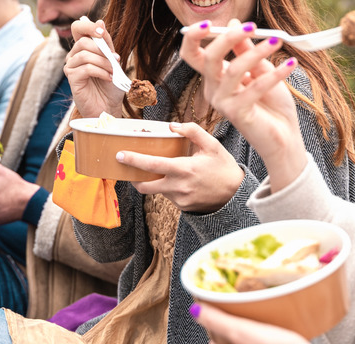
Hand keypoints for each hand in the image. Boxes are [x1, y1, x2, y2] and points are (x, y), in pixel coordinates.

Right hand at [65, 17, 125, 117]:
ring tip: (113, 72)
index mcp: (83, 48)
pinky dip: (101, 72)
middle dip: (102, 50)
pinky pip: (86, 68)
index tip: (102, 32)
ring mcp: (71, 67)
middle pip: (82, 41)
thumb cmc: (110, 86)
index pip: (78, 28)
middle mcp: (74, 55)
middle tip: (116, 60)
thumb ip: (107, 43)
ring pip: (85, 55)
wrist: (109, 106)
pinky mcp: (72, 78)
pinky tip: (109, 78)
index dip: (88, 26)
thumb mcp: (112, 61)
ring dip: (104, 63)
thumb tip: (100, 20)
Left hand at [116, 122, 243, 212]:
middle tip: (129, 168)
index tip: (120, 155)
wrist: (235, 195)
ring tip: (157, 171)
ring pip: (156, 191)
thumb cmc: (223, 167)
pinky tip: (177, 181)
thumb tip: (172, 126)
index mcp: (184, 169)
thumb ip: (192, 131)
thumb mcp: (212, 145)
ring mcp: (179, 199)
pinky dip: (167, 187)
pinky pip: (167, 196)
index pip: (151, 165)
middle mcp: (178, 186)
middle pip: (144, 185)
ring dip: (152, 181)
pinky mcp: (182, 207)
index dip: (133, 160)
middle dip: (133, 177)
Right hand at [180, 20, 307, 192]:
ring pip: (233, 69)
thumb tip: (235, 24)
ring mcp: (223, 104)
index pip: (193, 54)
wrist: (285, 137)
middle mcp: (214, 91)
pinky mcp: (237, 114)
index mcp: (215, 78)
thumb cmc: (272, 106)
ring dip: (257, 52)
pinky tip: (290, 65)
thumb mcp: (261, 70)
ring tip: (278, 43)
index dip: (194, 36)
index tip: (209, 22)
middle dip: (228, 38)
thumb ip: (247, 50)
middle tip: (251, 27)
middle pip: (209, 58)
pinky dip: (275, 73)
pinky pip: (255, 87)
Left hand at [193, 303, 339, 343]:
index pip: (213, 343)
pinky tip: (280, 343)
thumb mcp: (246, 332)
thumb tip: (195, 310)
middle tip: (246, 316)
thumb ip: (219, 322)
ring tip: (265, 327)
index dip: (217, 326)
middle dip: (235, 334)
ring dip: (254, 343)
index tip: (225, 312)